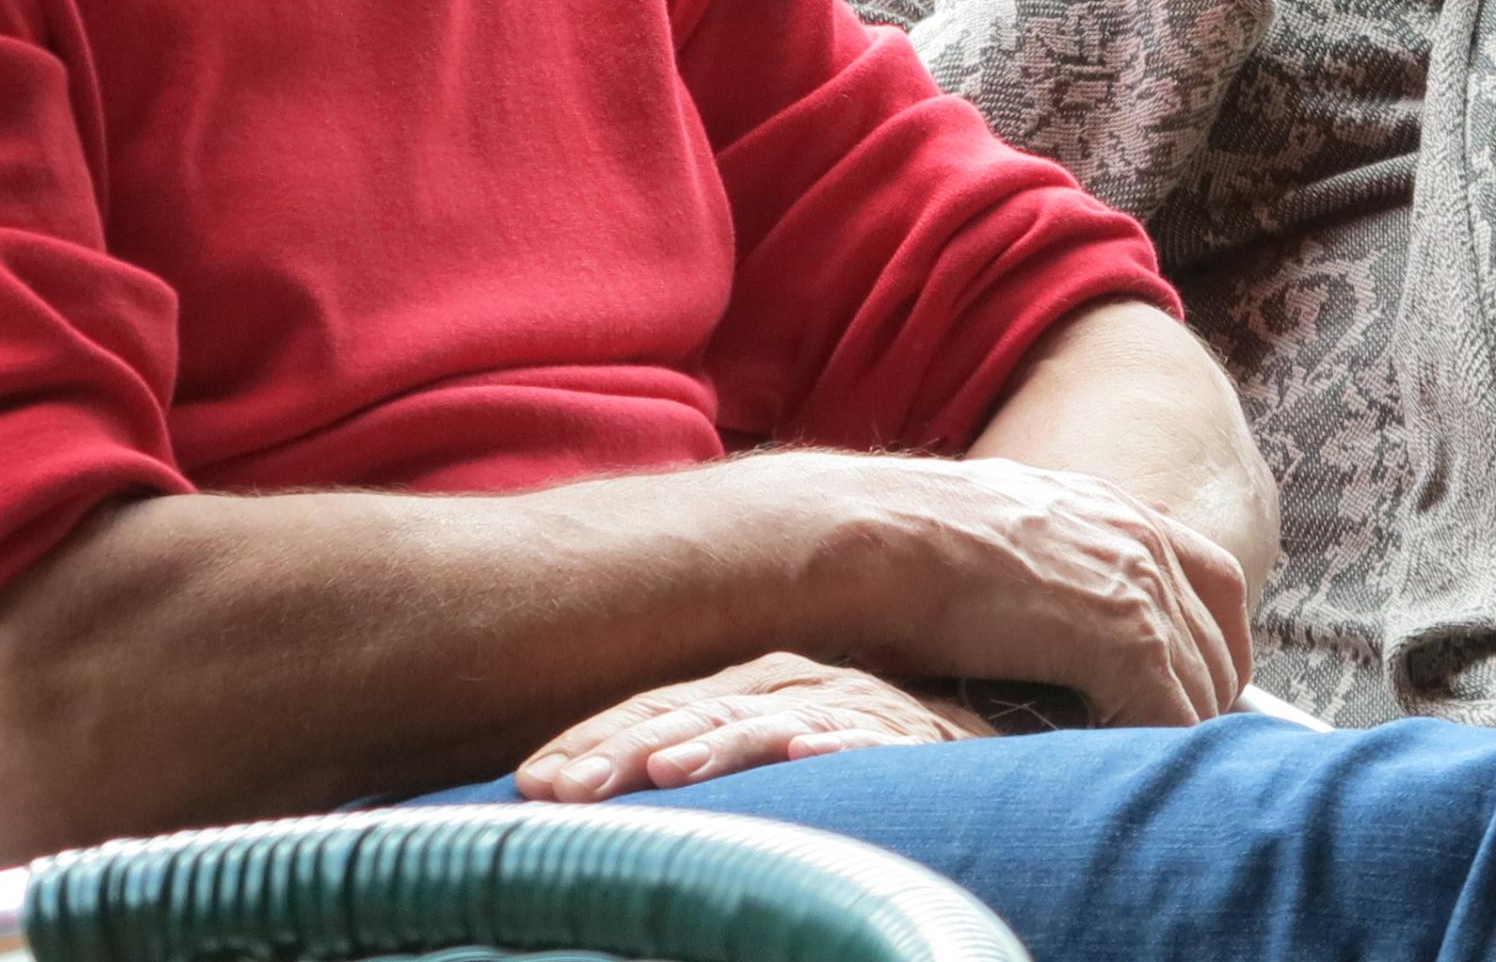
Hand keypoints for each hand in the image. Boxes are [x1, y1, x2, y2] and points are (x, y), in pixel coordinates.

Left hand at [515, 653, 985, 800]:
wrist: (963, 753)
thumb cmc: (840, 765)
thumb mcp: (755, 760)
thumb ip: (690, 773)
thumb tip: (576, 807)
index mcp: (739, 691)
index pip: (652, 712)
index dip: (592, 744)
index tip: (531, 784)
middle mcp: (784, 688)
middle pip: (691, 715)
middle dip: (624, 750)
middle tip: (566, 788)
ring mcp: (843, 706)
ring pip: (765, 724)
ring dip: (714, 745)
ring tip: (666, 770)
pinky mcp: (908, 736)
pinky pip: (870, 738)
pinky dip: (838, 741)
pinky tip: (807, 751)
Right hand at [776, 449, 1251, 728]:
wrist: (871, 538)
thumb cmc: (900, 544)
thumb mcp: (996, 531)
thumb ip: (1045, 565)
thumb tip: (1045, 622)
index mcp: (1112, 509)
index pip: (1216, 580)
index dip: (1213, 642)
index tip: (1193, 689)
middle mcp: (1140, 538)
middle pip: (1222, 643)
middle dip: (1203, 700)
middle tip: (1165, 750)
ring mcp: (1139, 587)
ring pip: (1203, 689)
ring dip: (1174, 735)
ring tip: (1133, 774)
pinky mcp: (1126, 640)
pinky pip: (1173, 718)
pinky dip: (1152, 752)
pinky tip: (1110, 774)